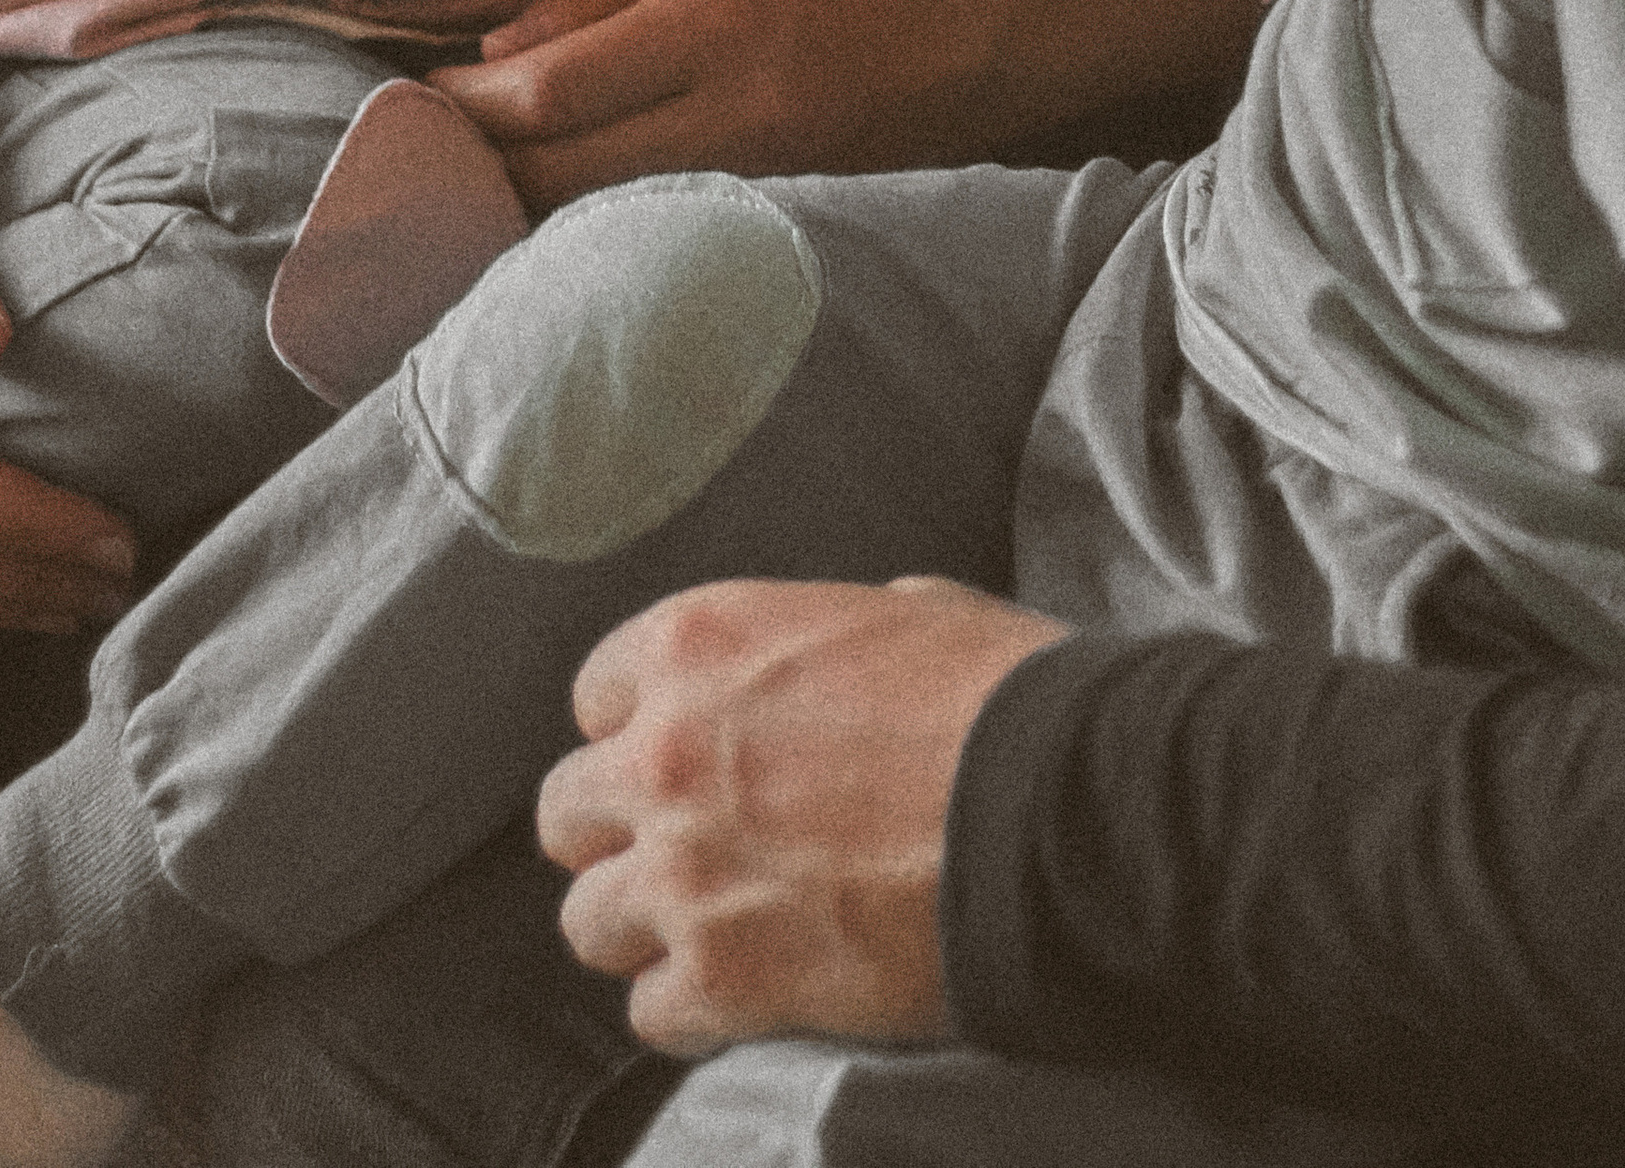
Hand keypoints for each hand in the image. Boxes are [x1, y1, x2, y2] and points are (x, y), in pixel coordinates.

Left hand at [428, 0, 976, 211]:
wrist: (957, 36)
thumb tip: (499, 53)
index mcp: (705, 21)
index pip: (554, 87)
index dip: (469, 108)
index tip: (414, 102)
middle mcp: (724, 110)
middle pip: (563, 169)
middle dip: (478, 169)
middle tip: (417, 161)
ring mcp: (745, 175)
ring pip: (597, 212)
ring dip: (521, 204)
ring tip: (464, 186)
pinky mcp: (758, 214)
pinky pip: (645, 224)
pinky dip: (583, 220)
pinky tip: (545, 209)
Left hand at [538, 575, 1070, 1052]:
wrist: (1056, 803)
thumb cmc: (999, 693)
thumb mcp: (908, 611)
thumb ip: (827, 638)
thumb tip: (835, 664)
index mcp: (700, 642)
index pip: (599, 695)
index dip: (644, 730)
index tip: (683, 761)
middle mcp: (663, 752)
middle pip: (568, 813)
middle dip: (619, 834)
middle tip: (682, 855)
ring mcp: (683, 871)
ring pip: (587, 922)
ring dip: (643, 929)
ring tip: (710, 935)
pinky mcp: (724, 978)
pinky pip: (650, 1014)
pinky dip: (692, 1012)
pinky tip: (747, 997)